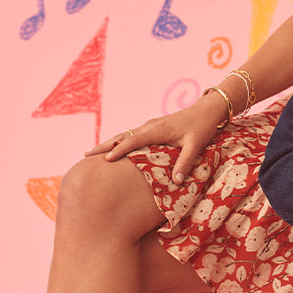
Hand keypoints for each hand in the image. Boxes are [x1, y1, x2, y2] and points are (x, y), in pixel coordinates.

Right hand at [85, 92, 226, 179]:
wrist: (207, 110)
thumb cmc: (202, 127)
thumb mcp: (195, 145)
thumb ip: (185, 162)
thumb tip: (176, 181)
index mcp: (157, 129)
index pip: (133, 140)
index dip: (119, 150)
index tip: (104, 160)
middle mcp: (150, 126)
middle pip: (122, 136)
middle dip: (104, 145)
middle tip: (85, 155)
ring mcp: (150, 126)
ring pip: (125, 135)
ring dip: (109, 143)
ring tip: (93, 154)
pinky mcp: (153, 128)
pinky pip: (132, 136)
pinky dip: (119, 142)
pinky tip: (114, 149)